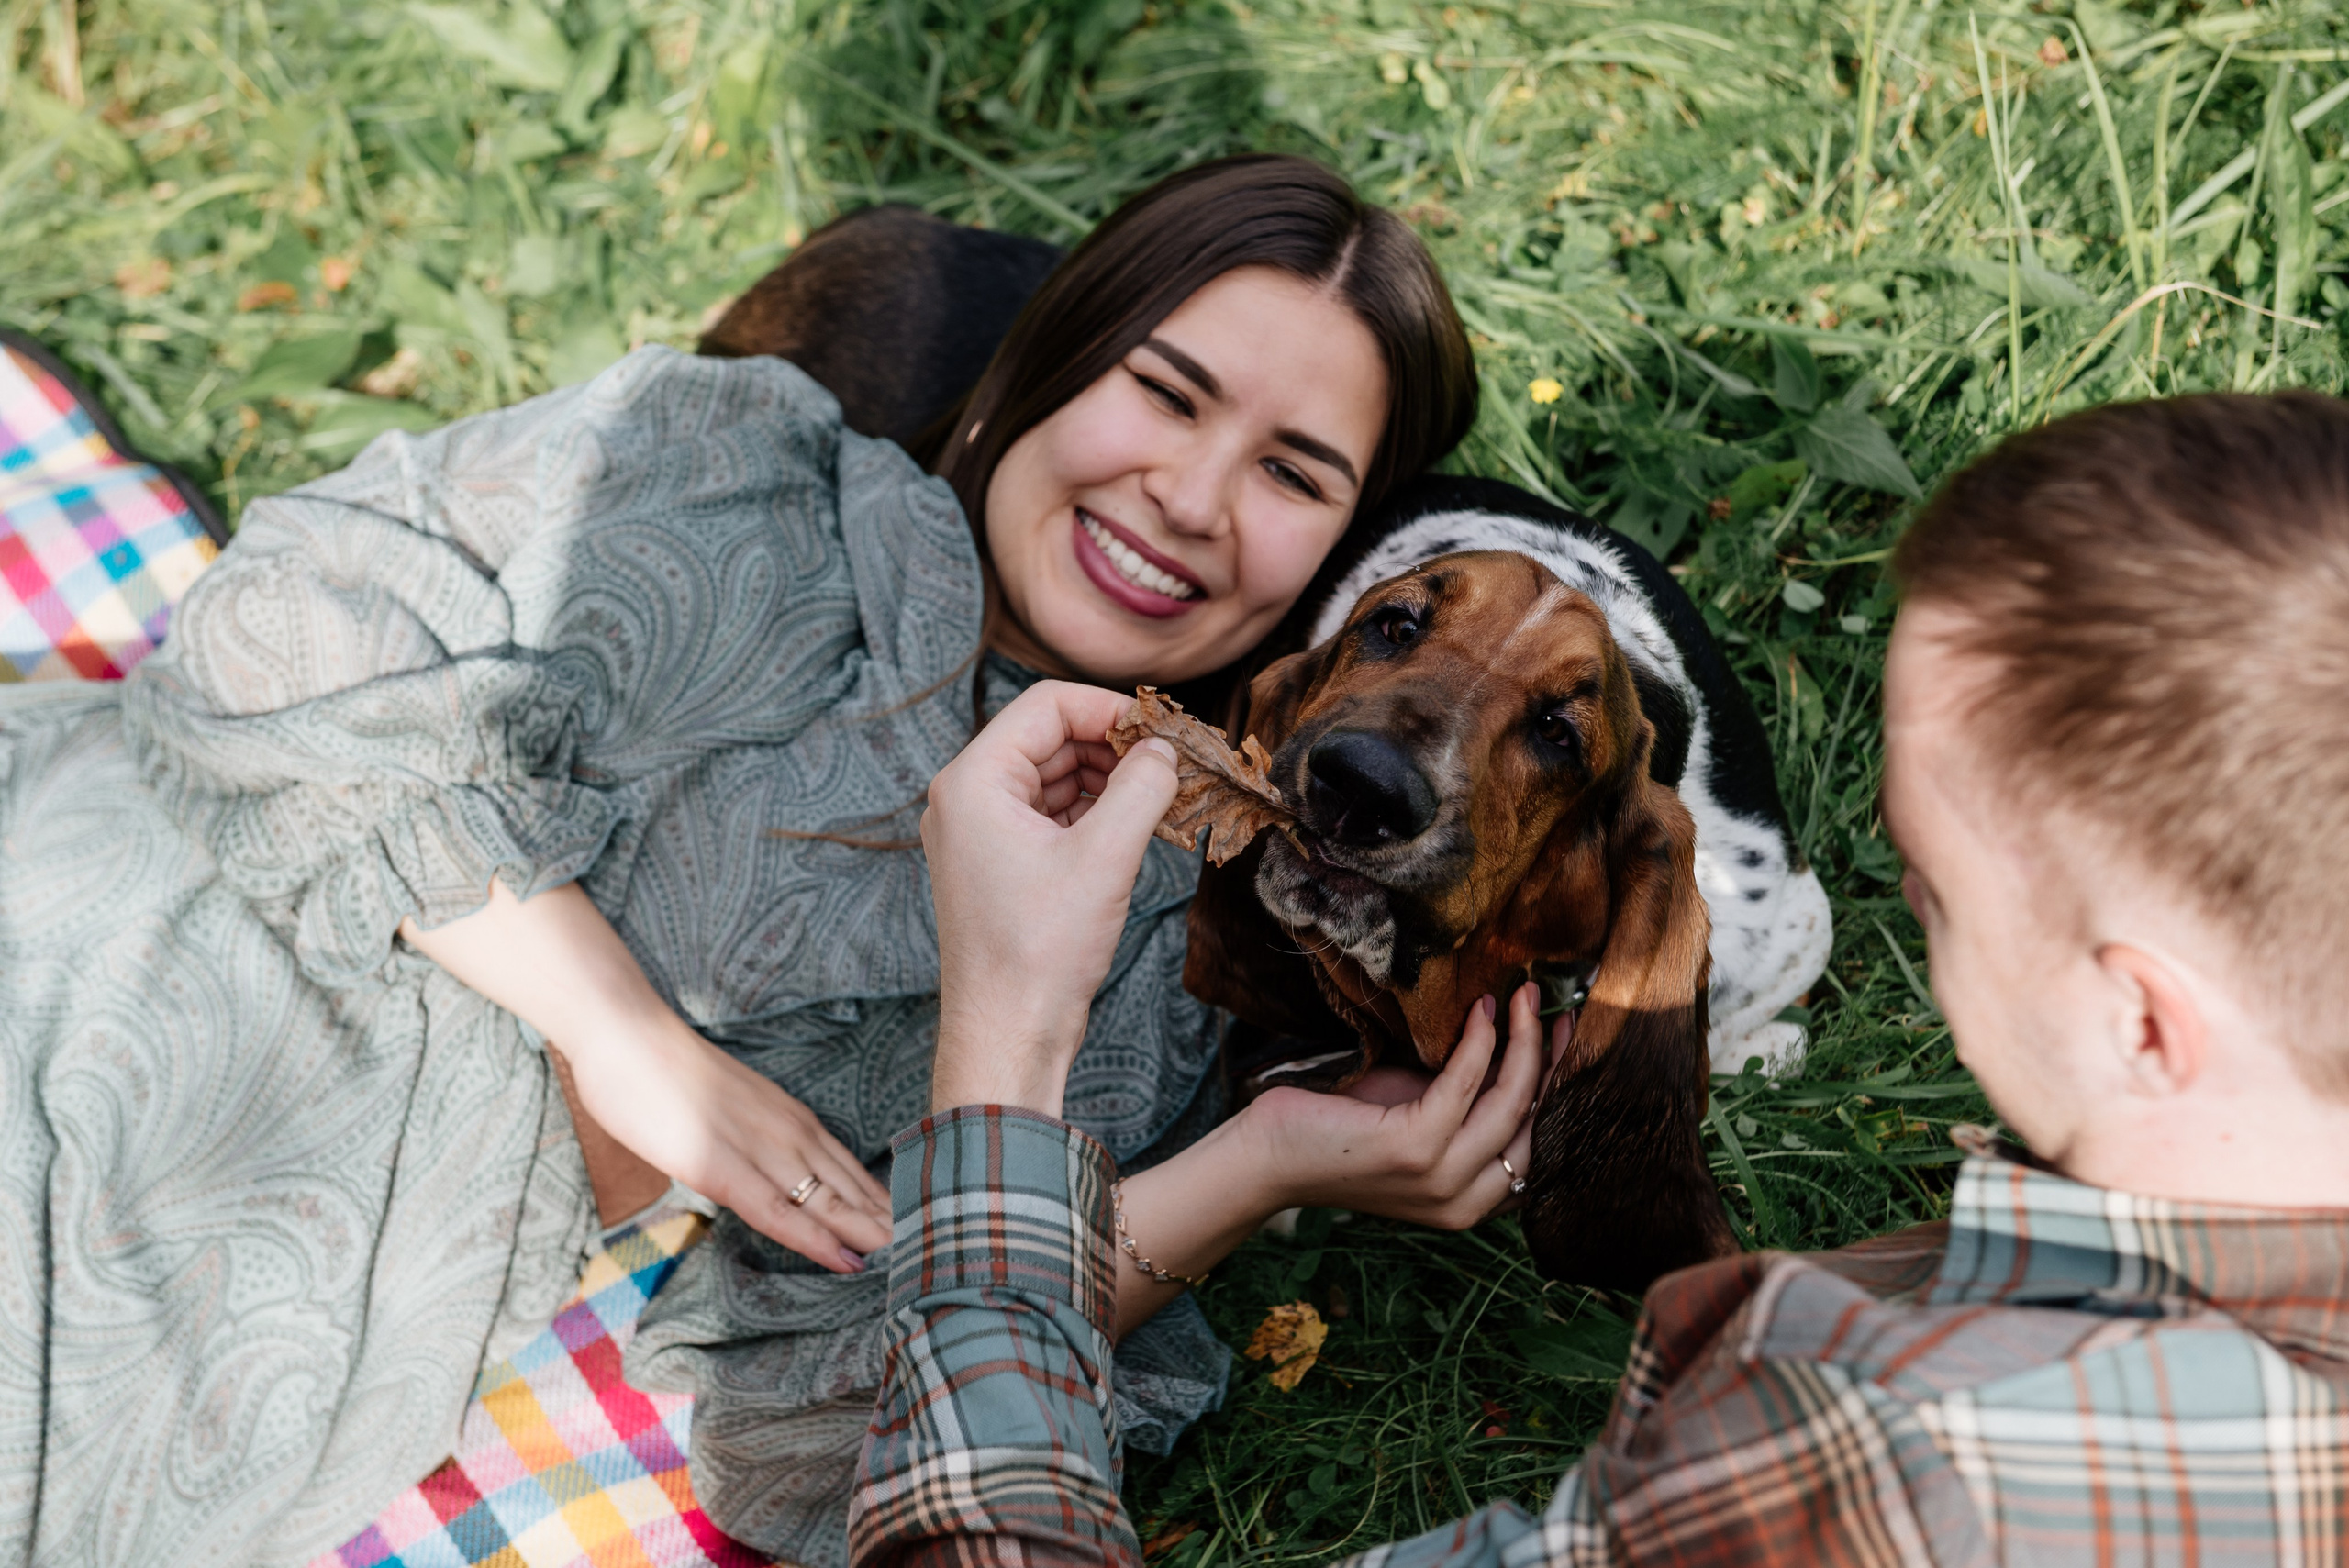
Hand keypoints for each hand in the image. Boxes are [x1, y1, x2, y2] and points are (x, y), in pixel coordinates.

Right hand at [399, 878, 888, 1273]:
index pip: (849, 1166)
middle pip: (851, 1186)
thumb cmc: (662, 1069)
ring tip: (912, 1264)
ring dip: (869, 1235)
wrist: (625, 1033)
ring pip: (828, 1201)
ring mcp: (756, 1148)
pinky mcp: (719, 1165)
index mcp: (788, 1115)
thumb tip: (761, 1165)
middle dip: (889, 1222)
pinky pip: (777, 1211)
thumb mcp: (726, 1103)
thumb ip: (751, 1133)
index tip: (913, 1228)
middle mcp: (786, 1130)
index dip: (881, 1201)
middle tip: (934, 1253)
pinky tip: (844, 1259)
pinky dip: (815, 1238)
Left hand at [923, 681, 1177, 1116]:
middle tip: (1170, 766)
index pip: (1046, 705)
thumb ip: (1141, 788)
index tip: (1161, 731)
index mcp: (974, 781)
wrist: (1008, 1033)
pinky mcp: (998, 865)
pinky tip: (1133, 828)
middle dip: (1112, 746)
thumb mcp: (1106, 857)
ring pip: (1052, 777)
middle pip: (1049, 738)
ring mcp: (978, 833)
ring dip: (1106, 780)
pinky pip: (1049, 815)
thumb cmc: (1040, 952)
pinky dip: (1091, 814)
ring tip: (1159, 798)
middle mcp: (966, 799)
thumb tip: (1165, 750)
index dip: (1109, 708)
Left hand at [1238, 983, 1559, 1227]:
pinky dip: (1480, 1042)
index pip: (1536, 1141)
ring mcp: (1440, 1180)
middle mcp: (1463, 1201)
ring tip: (1525, 995)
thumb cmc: (1340, 1129)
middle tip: (1556, 1006)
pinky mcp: (1412, 1150)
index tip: (1564, 1035)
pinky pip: (1464, 1084)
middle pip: (1533, 1121)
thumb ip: (1466, 1101)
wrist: (1268, 1155)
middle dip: (1552, 1058)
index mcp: (1471, 1200)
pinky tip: (1481, 1010)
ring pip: (1509, 1102)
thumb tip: (1514, 1044)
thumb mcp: (1419, 1116)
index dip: (1557, 1084)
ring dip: (1524, 1041)